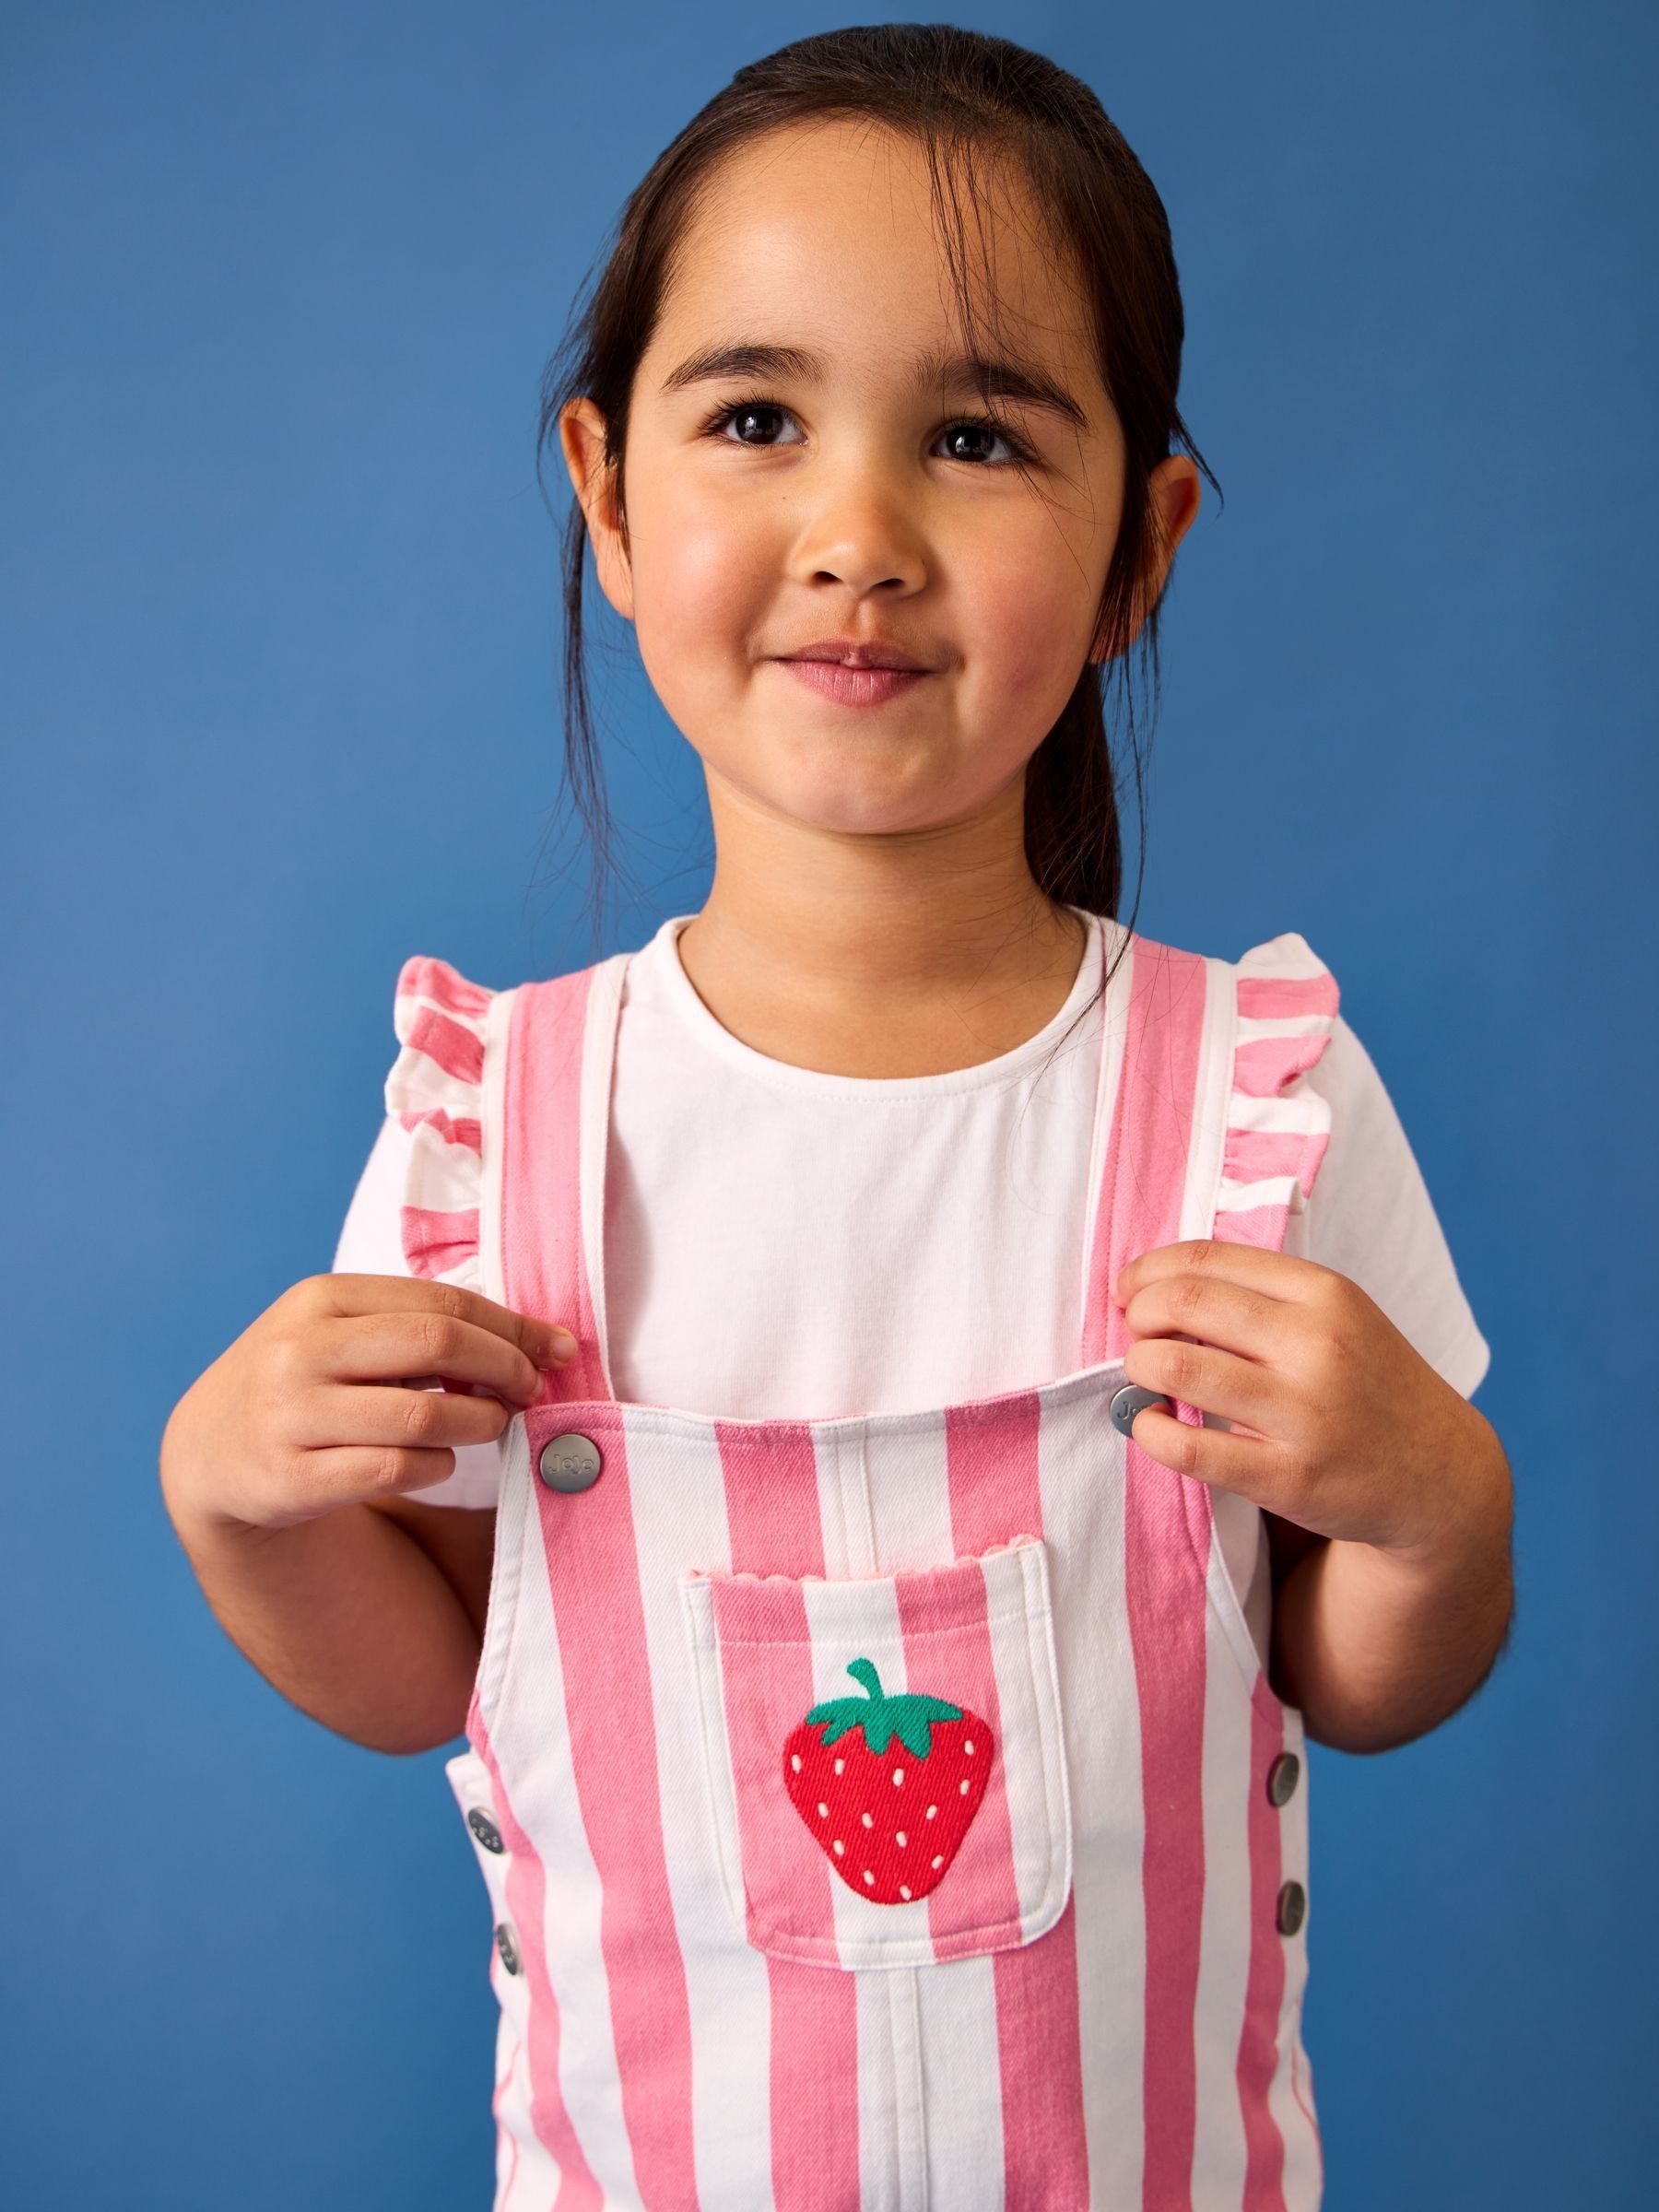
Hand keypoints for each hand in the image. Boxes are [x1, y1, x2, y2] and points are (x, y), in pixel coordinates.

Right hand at [160, 1275, 574, 1535]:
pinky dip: (438, 1466)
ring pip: (422, 1416)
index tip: (557, 1349)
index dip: (512, 1327)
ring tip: (492, 1425)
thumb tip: (539, 1342)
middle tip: (531, 1390)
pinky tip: (440, 1461)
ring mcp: (290, 1416)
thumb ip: (422, 1327)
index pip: (443, 1302)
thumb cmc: (306, 1381)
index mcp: (321, 1299)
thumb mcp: (343, 1333)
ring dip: (479, 1422)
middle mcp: (300, 1351)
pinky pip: (394, 1471)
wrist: (211, 1451)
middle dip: (505, 1367)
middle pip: (437, 1344)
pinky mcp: (289, 1480)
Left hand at [1111, 1240, 1496, 1561]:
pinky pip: (1191, 1449)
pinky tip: (1150, 1426)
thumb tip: (1155, 1285)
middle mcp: (1317, 1345)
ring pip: (1177, 1369)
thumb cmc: (1367, 1386)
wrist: (1439, 1475)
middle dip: (1139, 1316)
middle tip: (1137, 1335)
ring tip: (1145, 1378)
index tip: (1129, 1289)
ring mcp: (1305, 1413)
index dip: (1149, 1271)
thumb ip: (1262, 1295)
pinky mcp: (1290, 1477)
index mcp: (1325, 1293)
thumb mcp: (1338, 1317)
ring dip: (1138, 1368)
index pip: (1207, 1259)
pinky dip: (1149, 1432)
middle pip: (1185, 1303)